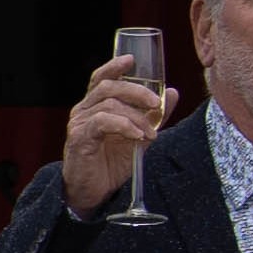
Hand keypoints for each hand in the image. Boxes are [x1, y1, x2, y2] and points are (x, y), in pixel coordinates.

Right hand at [59, 55, 176, 215]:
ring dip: (136, 116)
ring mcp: (79, 123)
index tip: (132, 59)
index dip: (114, 66)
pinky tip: (137, 136)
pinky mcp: (80, 138)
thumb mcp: (139, 136)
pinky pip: (103, 122)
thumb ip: (154, 116)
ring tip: (151, 133)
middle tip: (156, 103)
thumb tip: (172, 93)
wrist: (95, 193)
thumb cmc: (112, 163)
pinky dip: (124, 126)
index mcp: (95, 106)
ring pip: (109, 104)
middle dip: (136, 91)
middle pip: (108, 87)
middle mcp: (84, 110)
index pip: (101, 78)